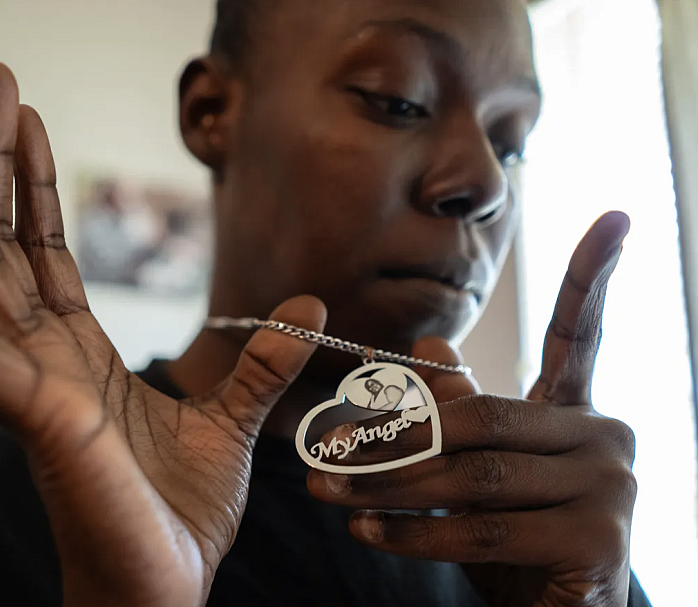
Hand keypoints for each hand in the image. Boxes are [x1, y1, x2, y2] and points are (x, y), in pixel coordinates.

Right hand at [0, 62, 325, 606]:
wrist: (164, 592)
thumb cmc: (179, 518)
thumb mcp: (235, 423)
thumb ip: (263, 364)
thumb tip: (308, 307)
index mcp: (77, 357)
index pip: (41, 252)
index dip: (29, 184)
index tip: (25, 117)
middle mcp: (40, 360)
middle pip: (0, 240)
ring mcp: (25, 383)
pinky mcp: (28, 412)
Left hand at [308, 213, 636, 606]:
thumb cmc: (514, 543)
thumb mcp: (479, 472)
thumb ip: (460, 413)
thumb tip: (432, 351)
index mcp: (575, 413)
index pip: (581, 337)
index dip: (594, 275)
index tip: (613, 215)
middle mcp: (604, 438)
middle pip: (482, 416)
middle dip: (394, 434)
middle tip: (325, 447)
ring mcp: (610, 488)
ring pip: (475, 473)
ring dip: (389, 484)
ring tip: (328, 491)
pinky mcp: (599, 542)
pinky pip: (484, 529)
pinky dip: (416, 532)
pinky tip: (368, 531)